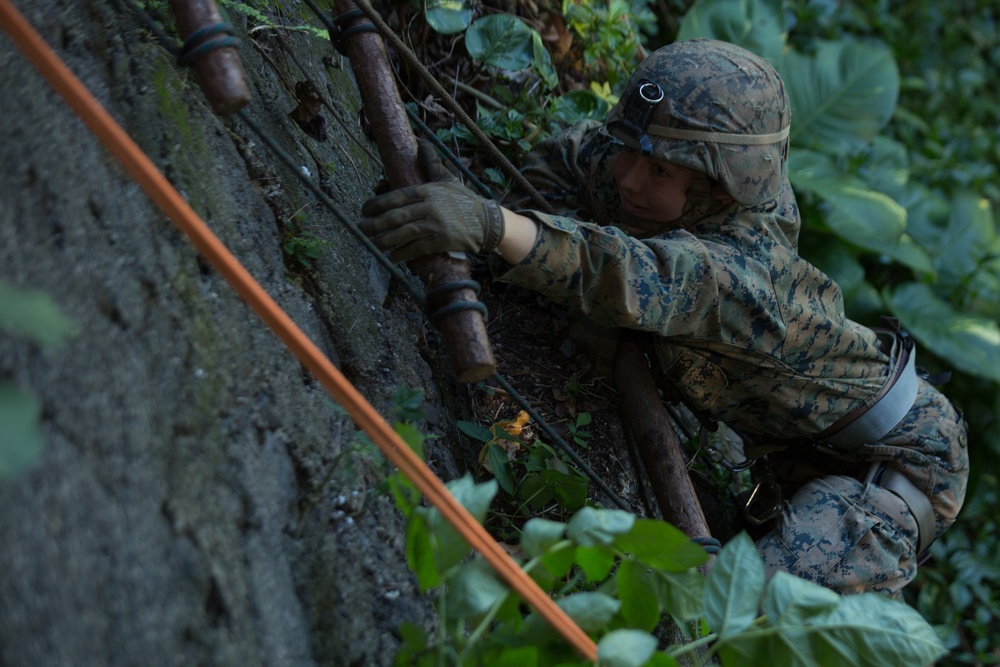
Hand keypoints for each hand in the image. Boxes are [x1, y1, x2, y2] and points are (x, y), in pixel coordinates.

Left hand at [359, 140, 504, 261]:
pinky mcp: (441, 241)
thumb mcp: (448, 179)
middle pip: (397, 216)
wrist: (487, 222)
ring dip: (386, 240)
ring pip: (404, 233)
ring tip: (374, 244)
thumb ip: (431, 164)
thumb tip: (422, 142)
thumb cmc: (464, 201)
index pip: (397, 196)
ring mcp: (436, 225)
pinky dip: (403, 253)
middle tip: (361, 228)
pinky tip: (393, 257)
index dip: (378, 203)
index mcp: (428, 191)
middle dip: (375, 224)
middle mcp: (430, 207)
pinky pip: (417, 248)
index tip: (364, 209)